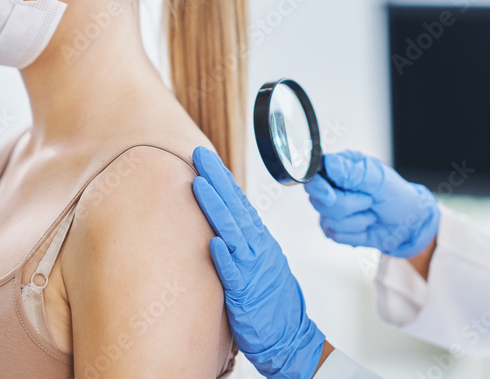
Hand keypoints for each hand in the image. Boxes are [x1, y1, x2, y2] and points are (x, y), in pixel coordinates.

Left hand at [192, 146, 324, 378]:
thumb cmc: (271, 300)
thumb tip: (222, 223)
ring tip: (199, 184)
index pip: (238, 202)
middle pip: (234, 207)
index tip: (205, 158)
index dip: (222, 179)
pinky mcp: (246, 293)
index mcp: (257, 239)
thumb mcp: (258, 262)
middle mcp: (256, 247)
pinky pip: (234, 273)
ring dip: (216, 208)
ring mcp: (252, 268)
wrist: (290, 334)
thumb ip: (242, 242)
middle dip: (216, 179)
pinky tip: (214, 242)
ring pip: (232, 232)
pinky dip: (225, 257)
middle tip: (199, 155)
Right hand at [304, 150, 439, 257]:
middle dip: (349, 205)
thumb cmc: (397, 196)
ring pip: (329, 220)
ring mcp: (331, 208)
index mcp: (341, 167)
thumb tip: (328, 162)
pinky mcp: (334, 228)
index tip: (332, 196)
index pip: (314, 175)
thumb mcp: (379, 179)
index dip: (319, 187)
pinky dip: (356, 233)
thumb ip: (351, 172)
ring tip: (371, 211)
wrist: (408, 224)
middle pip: (321, 201)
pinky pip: (335, 234)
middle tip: (369, 200)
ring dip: (357, 220)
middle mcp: (332, 186)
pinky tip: (366, 224)